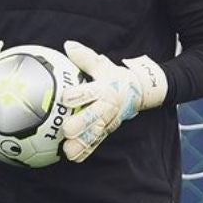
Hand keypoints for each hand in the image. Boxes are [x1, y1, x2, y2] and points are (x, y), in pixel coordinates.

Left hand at [60, 40, 167, 161]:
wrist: (138, 91)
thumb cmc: (114, 76)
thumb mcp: (101, 64)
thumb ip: (84, 57)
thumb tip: (68, 45)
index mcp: (104, 89)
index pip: (90, 92)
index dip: (77, 94)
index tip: (64, 97)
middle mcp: (106, 107)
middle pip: (93, 117)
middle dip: (80, 124)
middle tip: (66, 129)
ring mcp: (107, 121)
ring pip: (94, 134)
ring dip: (82, 143)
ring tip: (67, 151)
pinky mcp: (107, 130)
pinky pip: (96, 142)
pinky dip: (86, 151)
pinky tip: (73, 157)